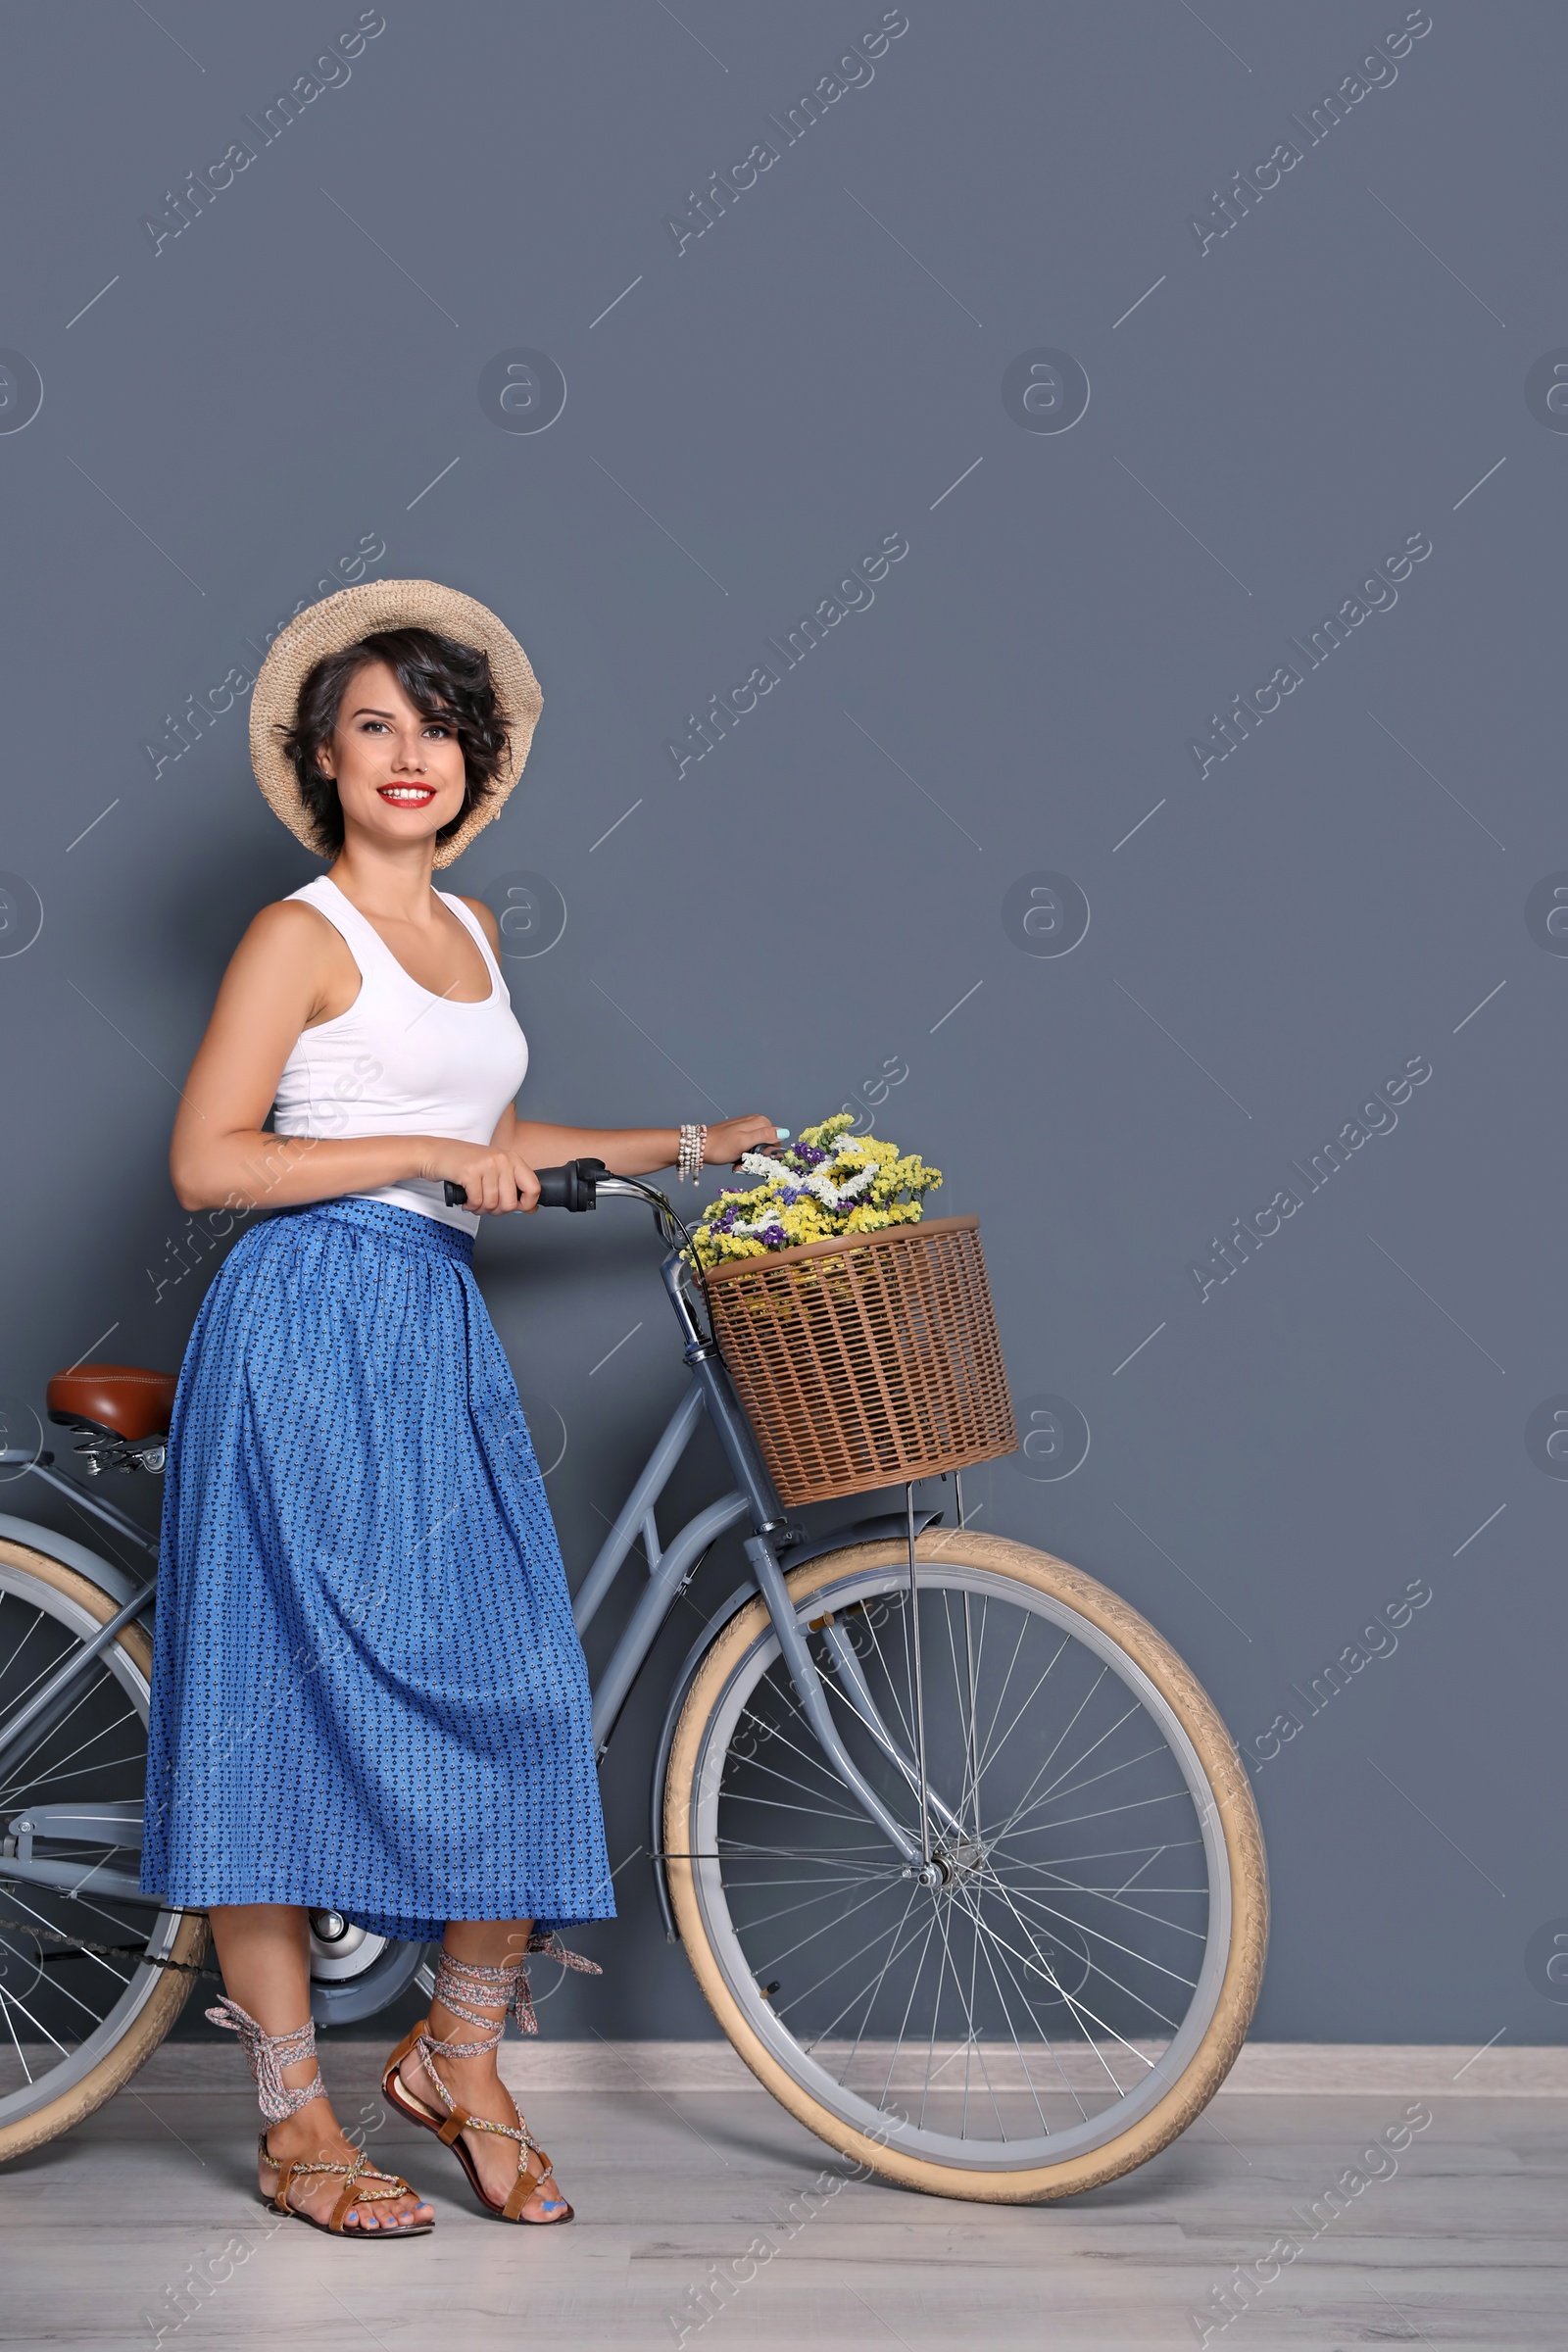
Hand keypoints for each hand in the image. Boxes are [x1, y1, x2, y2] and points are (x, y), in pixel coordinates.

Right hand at [420, 1138, 541, 1213]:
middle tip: (486, 1205)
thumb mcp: (494, 1170)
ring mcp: (486, 1165)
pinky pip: (477, 1202)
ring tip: (473, 1200)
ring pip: (492, 1204)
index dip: (527, 1205)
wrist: (436, 1153)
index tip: (516, 1208)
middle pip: (510, 1203)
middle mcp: (502, 1160)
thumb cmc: (465, 1163)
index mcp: (513, 1159)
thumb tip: (531, 1208)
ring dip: (480, 1209)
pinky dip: (470, 1206)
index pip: (534, 1188)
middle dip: (496, 1211)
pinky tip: (466, 1200)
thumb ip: (512, 1187)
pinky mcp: (470, 1172)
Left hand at [703, 1116, 782, 1169]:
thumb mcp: (744, 1142)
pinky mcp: (741, 1137)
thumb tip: (785, 1132)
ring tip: (738, 1165)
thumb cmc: (721, 1146)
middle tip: (745, 1164)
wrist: (699, 1146)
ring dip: (751, 1161)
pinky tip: (736, 1162)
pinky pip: (750, 1150)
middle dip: (759, 1159)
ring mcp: (748, 1130)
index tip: (756, 1159)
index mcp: (760, 1122)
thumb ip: (765, 1136)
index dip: (769, 1153)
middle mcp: (756, 1123)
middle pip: (769, 1146)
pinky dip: (744, 1159)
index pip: (777, 1141)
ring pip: (759, 1150)